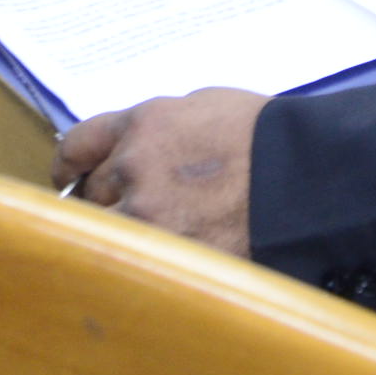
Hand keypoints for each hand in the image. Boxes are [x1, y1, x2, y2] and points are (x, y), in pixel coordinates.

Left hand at [54, 87, 265, 256]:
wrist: (306, 175)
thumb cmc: (266, 139)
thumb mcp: (206, 107)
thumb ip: (162, 127)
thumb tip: (139, 149)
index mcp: (144, 123)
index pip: (79, 144)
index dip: (70, 166)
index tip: (69, 179)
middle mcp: (135, 164)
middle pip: (90, 193)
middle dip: (102, 204)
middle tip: (118, 217)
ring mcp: (148, 211)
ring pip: (108, 231)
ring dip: (122, 237)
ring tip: (142, 246)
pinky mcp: (167, 251)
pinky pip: (135, 261)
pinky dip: (141, 264)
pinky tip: (154, 267)